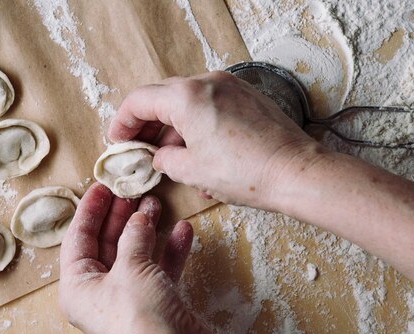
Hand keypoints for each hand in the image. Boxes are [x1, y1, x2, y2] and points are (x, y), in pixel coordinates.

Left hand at [59, 183, 229, 333]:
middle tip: (132, 191)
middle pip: (107, 244)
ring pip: (136, 254)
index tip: (102, 187)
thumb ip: (134, 236)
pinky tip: (182, 230)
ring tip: (157, 203)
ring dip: (147, 229)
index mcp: (78, 285)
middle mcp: (101, 291)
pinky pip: (161, 269)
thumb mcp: (130, 267)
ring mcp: (130, 297)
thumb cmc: (138, 316)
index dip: (90, 210)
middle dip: (121, 217)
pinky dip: (170, 250)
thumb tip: (140, 216)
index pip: (78, 239)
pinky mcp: (158, 302)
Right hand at [108, 71, 325, 208]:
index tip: (118, 141)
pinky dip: (199, 125)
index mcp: (187, 96)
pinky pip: (213, 106)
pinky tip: (201, 154)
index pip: (140, 100)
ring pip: (189, 102)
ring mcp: (231, 86)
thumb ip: (166, 160)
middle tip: (141, 148)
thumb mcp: (193, 171)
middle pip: (163, 97)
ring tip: (173, 161)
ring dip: (175, 128)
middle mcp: (208, 81)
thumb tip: (160, 157)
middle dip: (148, 124)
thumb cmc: (245, 172)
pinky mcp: (248, 97)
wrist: (295, 172)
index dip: (123, 122)